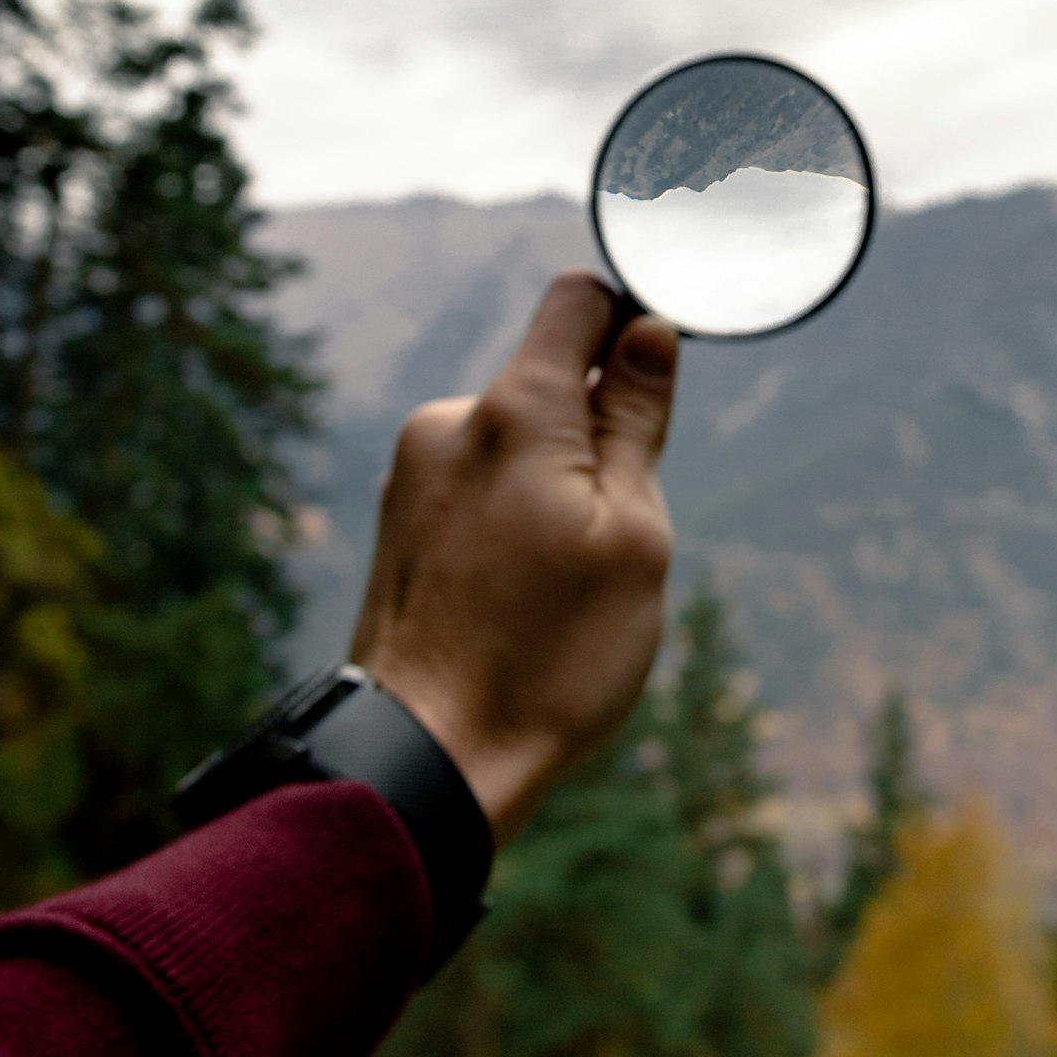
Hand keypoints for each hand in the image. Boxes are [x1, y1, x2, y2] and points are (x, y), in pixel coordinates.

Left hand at [351, 270, 678, 843]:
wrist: (426, 758)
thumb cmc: (548, 657)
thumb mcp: (632, 536)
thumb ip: (637, 422)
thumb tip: (647, 333)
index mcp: (515, 412)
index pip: (578, 299)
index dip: (631, 319)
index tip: (659, 383)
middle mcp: (448, 424)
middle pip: (549, 381)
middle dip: (597, 434)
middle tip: (612, 535)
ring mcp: (413, 473)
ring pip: (516, 443)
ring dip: (555, 486)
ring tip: (558, 585)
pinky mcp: (398, 520)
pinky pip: (478, 487)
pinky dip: (514, 520)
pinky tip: (517, 600)